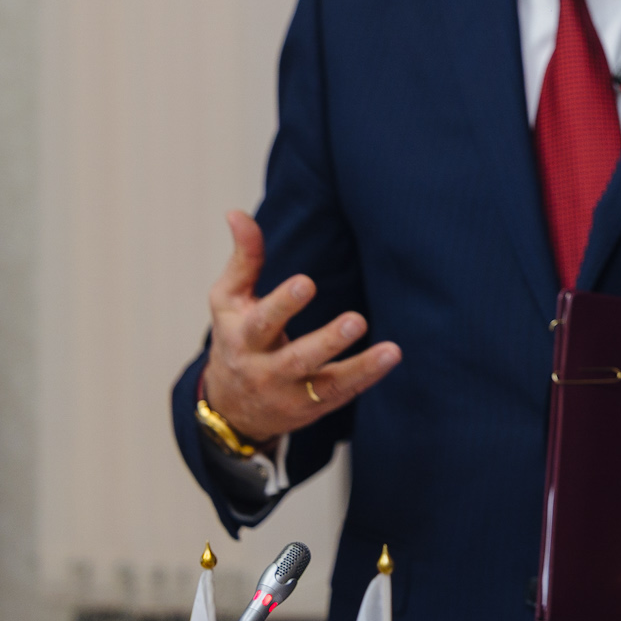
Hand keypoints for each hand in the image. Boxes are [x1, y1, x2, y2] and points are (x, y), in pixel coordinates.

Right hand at [201, 210, 401, 440]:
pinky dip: (367, 377)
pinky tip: (391, 357)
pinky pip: (342, 393)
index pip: (262, 321)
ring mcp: (289, 393)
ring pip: (325, 383)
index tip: (307, 282)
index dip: (283, 303)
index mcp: (242, 337)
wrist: (231, 407)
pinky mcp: (313, 406)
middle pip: (294, 358)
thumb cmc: (236, 338)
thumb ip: (244, 259)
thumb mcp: (229, 300)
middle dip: (325, 342)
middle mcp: (264, 369)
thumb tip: (237, 213)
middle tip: (356, 321)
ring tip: (390, 350)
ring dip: (359, 367)